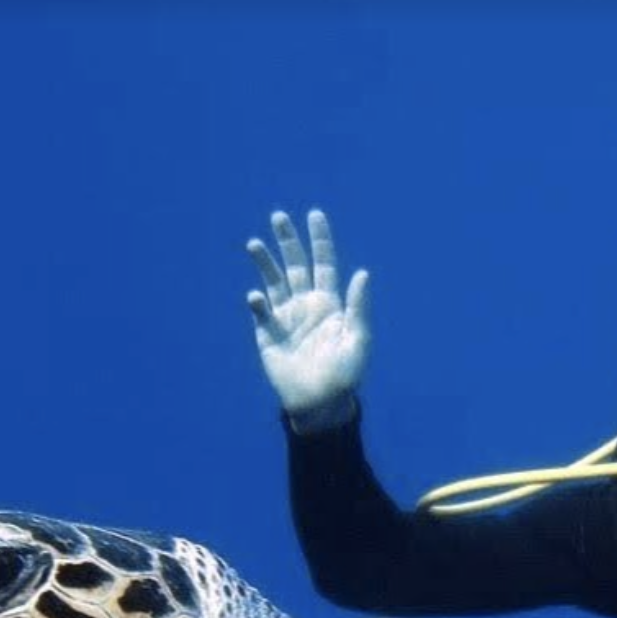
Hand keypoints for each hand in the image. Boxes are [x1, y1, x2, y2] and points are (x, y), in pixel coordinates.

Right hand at [246, 208, 370, 430]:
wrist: (321, 402)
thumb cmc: (345, 374)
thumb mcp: (358, 340)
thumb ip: (358, 307)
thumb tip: (362, 273)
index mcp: (329, 302)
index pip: (324, 263)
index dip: (320, 239)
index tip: (315, 215)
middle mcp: (306, 304)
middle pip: (295, 265)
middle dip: (287, 241)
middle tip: (279, 216)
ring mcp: (286, 318)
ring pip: (273, 282)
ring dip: (264, 263)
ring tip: (254, 244)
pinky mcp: (268, 335)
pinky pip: (261, 313)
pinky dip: (258, 303)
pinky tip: (256, 297)